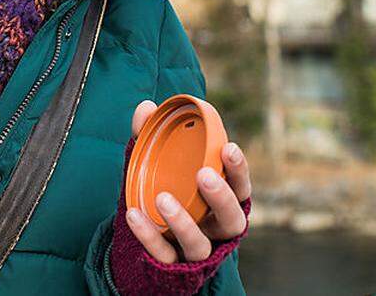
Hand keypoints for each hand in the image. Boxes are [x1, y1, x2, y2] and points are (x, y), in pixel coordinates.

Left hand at [123, 100, 251, 263]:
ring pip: (199, 245)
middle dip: (221, 197)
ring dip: (183, 221)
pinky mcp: (171, 268)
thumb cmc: (163, 194)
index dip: (238, 170)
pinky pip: (163, 255)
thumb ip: (151, 138)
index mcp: (220, 202)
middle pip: (231, 220)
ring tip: (163, 198)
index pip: (240, 188)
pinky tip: (134, 215)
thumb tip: (146, 107)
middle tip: (204, 175)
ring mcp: (195, 251)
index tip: (228, 147)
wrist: (143, 239)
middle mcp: (215, 229)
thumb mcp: (156, 167)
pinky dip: (149, 236)